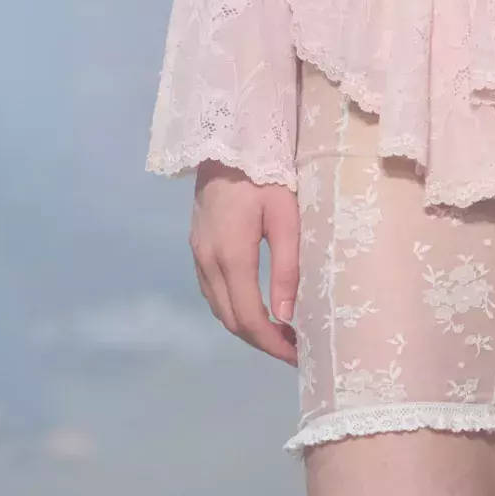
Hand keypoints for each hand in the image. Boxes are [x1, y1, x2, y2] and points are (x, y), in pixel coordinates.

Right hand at [190, 161, 299, 364]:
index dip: (272, 343)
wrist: (228, 140)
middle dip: (261, 341)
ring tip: (278, 332)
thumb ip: (286, 267)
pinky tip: (254, 305)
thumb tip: (286, 316)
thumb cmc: (265, 174)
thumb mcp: (285, 216)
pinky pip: (212, 290)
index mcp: (230, 256)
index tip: (297, 355)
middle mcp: (207, 261)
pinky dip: (232, 307)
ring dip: (246, 326)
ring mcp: (198, 253)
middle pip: (231, 319)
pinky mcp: (197, 245)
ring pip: (219, 307)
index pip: (248, 318)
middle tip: (293, 348)